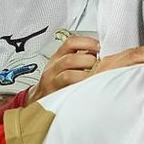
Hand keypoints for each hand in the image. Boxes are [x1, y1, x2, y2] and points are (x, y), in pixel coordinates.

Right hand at [28, 39, 143, 102]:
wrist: (38, 101)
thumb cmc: (56, 83)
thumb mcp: (64, 67)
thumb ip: (81, 59)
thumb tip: (105, 55)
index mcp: (58, 56)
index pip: (70, 42)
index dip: (87, 42)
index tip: (100, 47)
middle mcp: (54, 66)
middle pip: (71, 57)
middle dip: (89, 60)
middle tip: (100, 65)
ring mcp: (52, 80)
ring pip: (69, 71)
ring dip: (86, 73)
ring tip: (95, 77)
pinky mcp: (54, 92)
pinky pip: (67, 85)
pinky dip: (80, 84)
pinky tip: (89, 87)